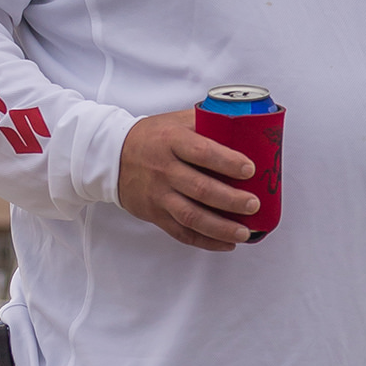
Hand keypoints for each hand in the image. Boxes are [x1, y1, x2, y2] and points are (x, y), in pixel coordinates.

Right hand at [117, 108, 258, 250]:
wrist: (112, 156)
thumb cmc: (153, 137)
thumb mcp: (177, 121)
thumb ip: (207, 121)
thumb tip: (246, 125)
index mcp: (172, 141)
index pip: (202, 152)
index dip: (227, 162)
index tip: (249, 169)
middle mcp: (164, 169)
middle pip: (201, 189)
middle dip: (231, 200)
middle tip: (254, 205)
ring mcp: (159, 194)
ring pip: (191, 216)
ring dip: (221, 227)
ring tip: (244, 233)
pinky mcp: (155, 214)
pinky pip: (181, 232)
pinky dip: (205, 241)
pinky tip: (226, 244)